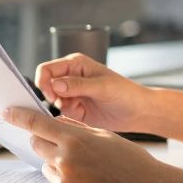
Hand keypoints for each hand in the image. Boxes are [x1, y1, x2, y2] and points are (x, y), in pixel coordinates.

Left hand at [4, 106, 165, 182]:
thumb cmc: (127, 159)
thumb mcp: (102, 135)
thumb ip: (74, 128)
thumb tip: (53, 123)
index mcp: (74, 140)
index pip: (37, 124)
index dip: (19, 117)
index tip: (7, 112)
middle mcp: (65, 161)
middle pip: (37, 144)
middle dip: (44, 140)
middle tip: (63, 142)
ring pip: (46, 165)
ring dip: (57, 162)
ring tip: (85, 166)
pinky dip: (66, 180)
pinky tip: (87, 181)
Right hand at [35, 53, 151, 131]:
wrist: (138, 112)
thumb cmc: (126, 93)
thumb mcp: (102, 87)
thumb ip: (78, 85)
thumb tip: (55, 84)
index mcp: (75, 64)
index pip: (47, 69)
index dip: (44, 82)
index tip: (51, 96)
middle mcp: (70, 78)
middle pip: (46, 86)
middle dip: (49, 97)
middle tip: (61, 106)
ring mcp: (71, 94)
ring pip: (50, 101)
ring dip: (58, 108)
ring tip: (75, 111)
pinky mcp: (74, 110)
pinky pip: (59, 114)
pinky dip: (62, 118)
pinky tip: (77, 118)